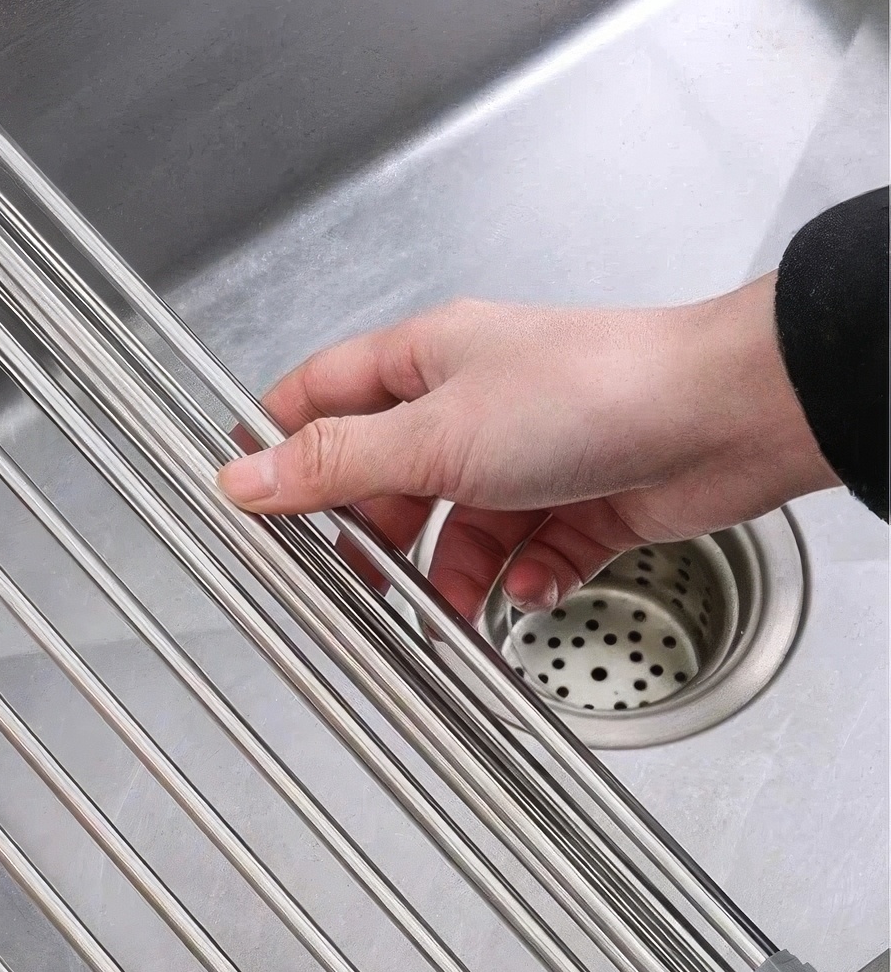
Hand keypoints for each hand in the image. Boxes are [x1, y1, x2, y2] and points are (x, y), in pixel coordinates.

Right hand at [218, 278, 838, 619]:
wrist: (727, 419)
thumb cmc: (593, 394)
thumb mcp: (434, 435)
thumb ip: (336, 464)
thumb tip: (244, 476)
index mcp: (427, 361)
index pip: (323, 395)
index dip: (279, 443)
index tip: (247, 500)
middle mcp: (473, 404)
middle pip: (387, 477)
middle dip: (371, 537)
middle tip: (353, 584)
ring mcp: (527, 455)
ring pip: (457, 530)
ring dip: (451, 576)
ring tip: (452, 610)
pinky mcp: (579, 502)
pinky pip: (525, 556)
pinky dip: (520, 583)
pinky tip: (526, 591)